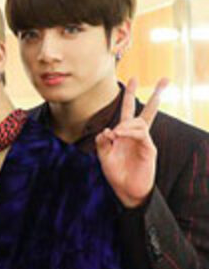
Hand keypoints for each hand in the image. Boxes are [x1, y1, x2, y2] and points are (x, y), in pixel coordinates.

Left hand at [96, 77, 166, 208]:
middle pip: (148, 111)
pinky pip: (141, 135)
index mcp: (125, 133)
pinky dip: (129, 132)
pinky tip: (119, 135)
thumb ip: (102, 143)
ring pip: (140, 123)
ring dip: (126, 125)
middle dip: (156, 94)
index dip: (129, 95)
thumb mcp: (103, 157)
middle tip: (165, 78)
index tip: (132, 80)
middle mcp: (137, 135)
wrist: (127, 190)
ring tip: (116, 134)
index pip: (129, 111)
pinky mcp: (149, 149)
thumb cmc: (117, 173)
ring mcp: (144, 141)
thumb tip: (107, 130)